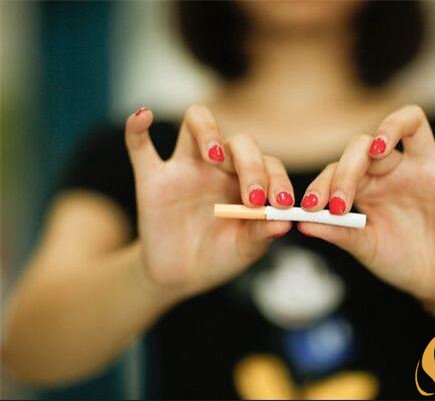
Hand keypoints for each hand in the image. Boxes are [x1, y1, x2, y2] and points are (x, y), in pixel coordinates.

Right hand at [125, 106, 292, 297]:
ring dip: (208, 131)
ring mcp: (185, 168)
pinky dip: (136, 128)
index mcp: (247, 180)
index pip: (268, 163)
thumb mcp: (244, 250)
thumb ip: (261, 234)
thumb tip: (284, 223)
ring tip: (215, 156)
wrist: (181, 276)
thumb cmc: (220, 256)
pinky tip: (143, 115)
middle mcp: (219, 167)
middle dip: (251, 164)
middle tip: (253, 197)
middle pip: (238, 142)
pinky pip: (139, 146)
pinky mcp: (152, 180)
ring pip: (195, 122)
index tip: (283, 204)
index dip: (278, 179)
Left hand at [297, 105, 434, 310]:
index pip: (339, 167)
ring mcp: (427, 171)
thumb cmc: (399, 260)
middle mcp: (394, 169)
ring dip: (392, 127)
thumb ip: (338, 233)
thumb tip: (301, 222)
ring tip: (377, 149)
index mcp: (367, 184)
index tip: (311, 209)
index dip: (324, 183)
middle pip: (367, 143)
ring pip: (412, 124)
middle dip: (348, 167)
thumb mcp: (365, 247)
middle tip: (338, 201)